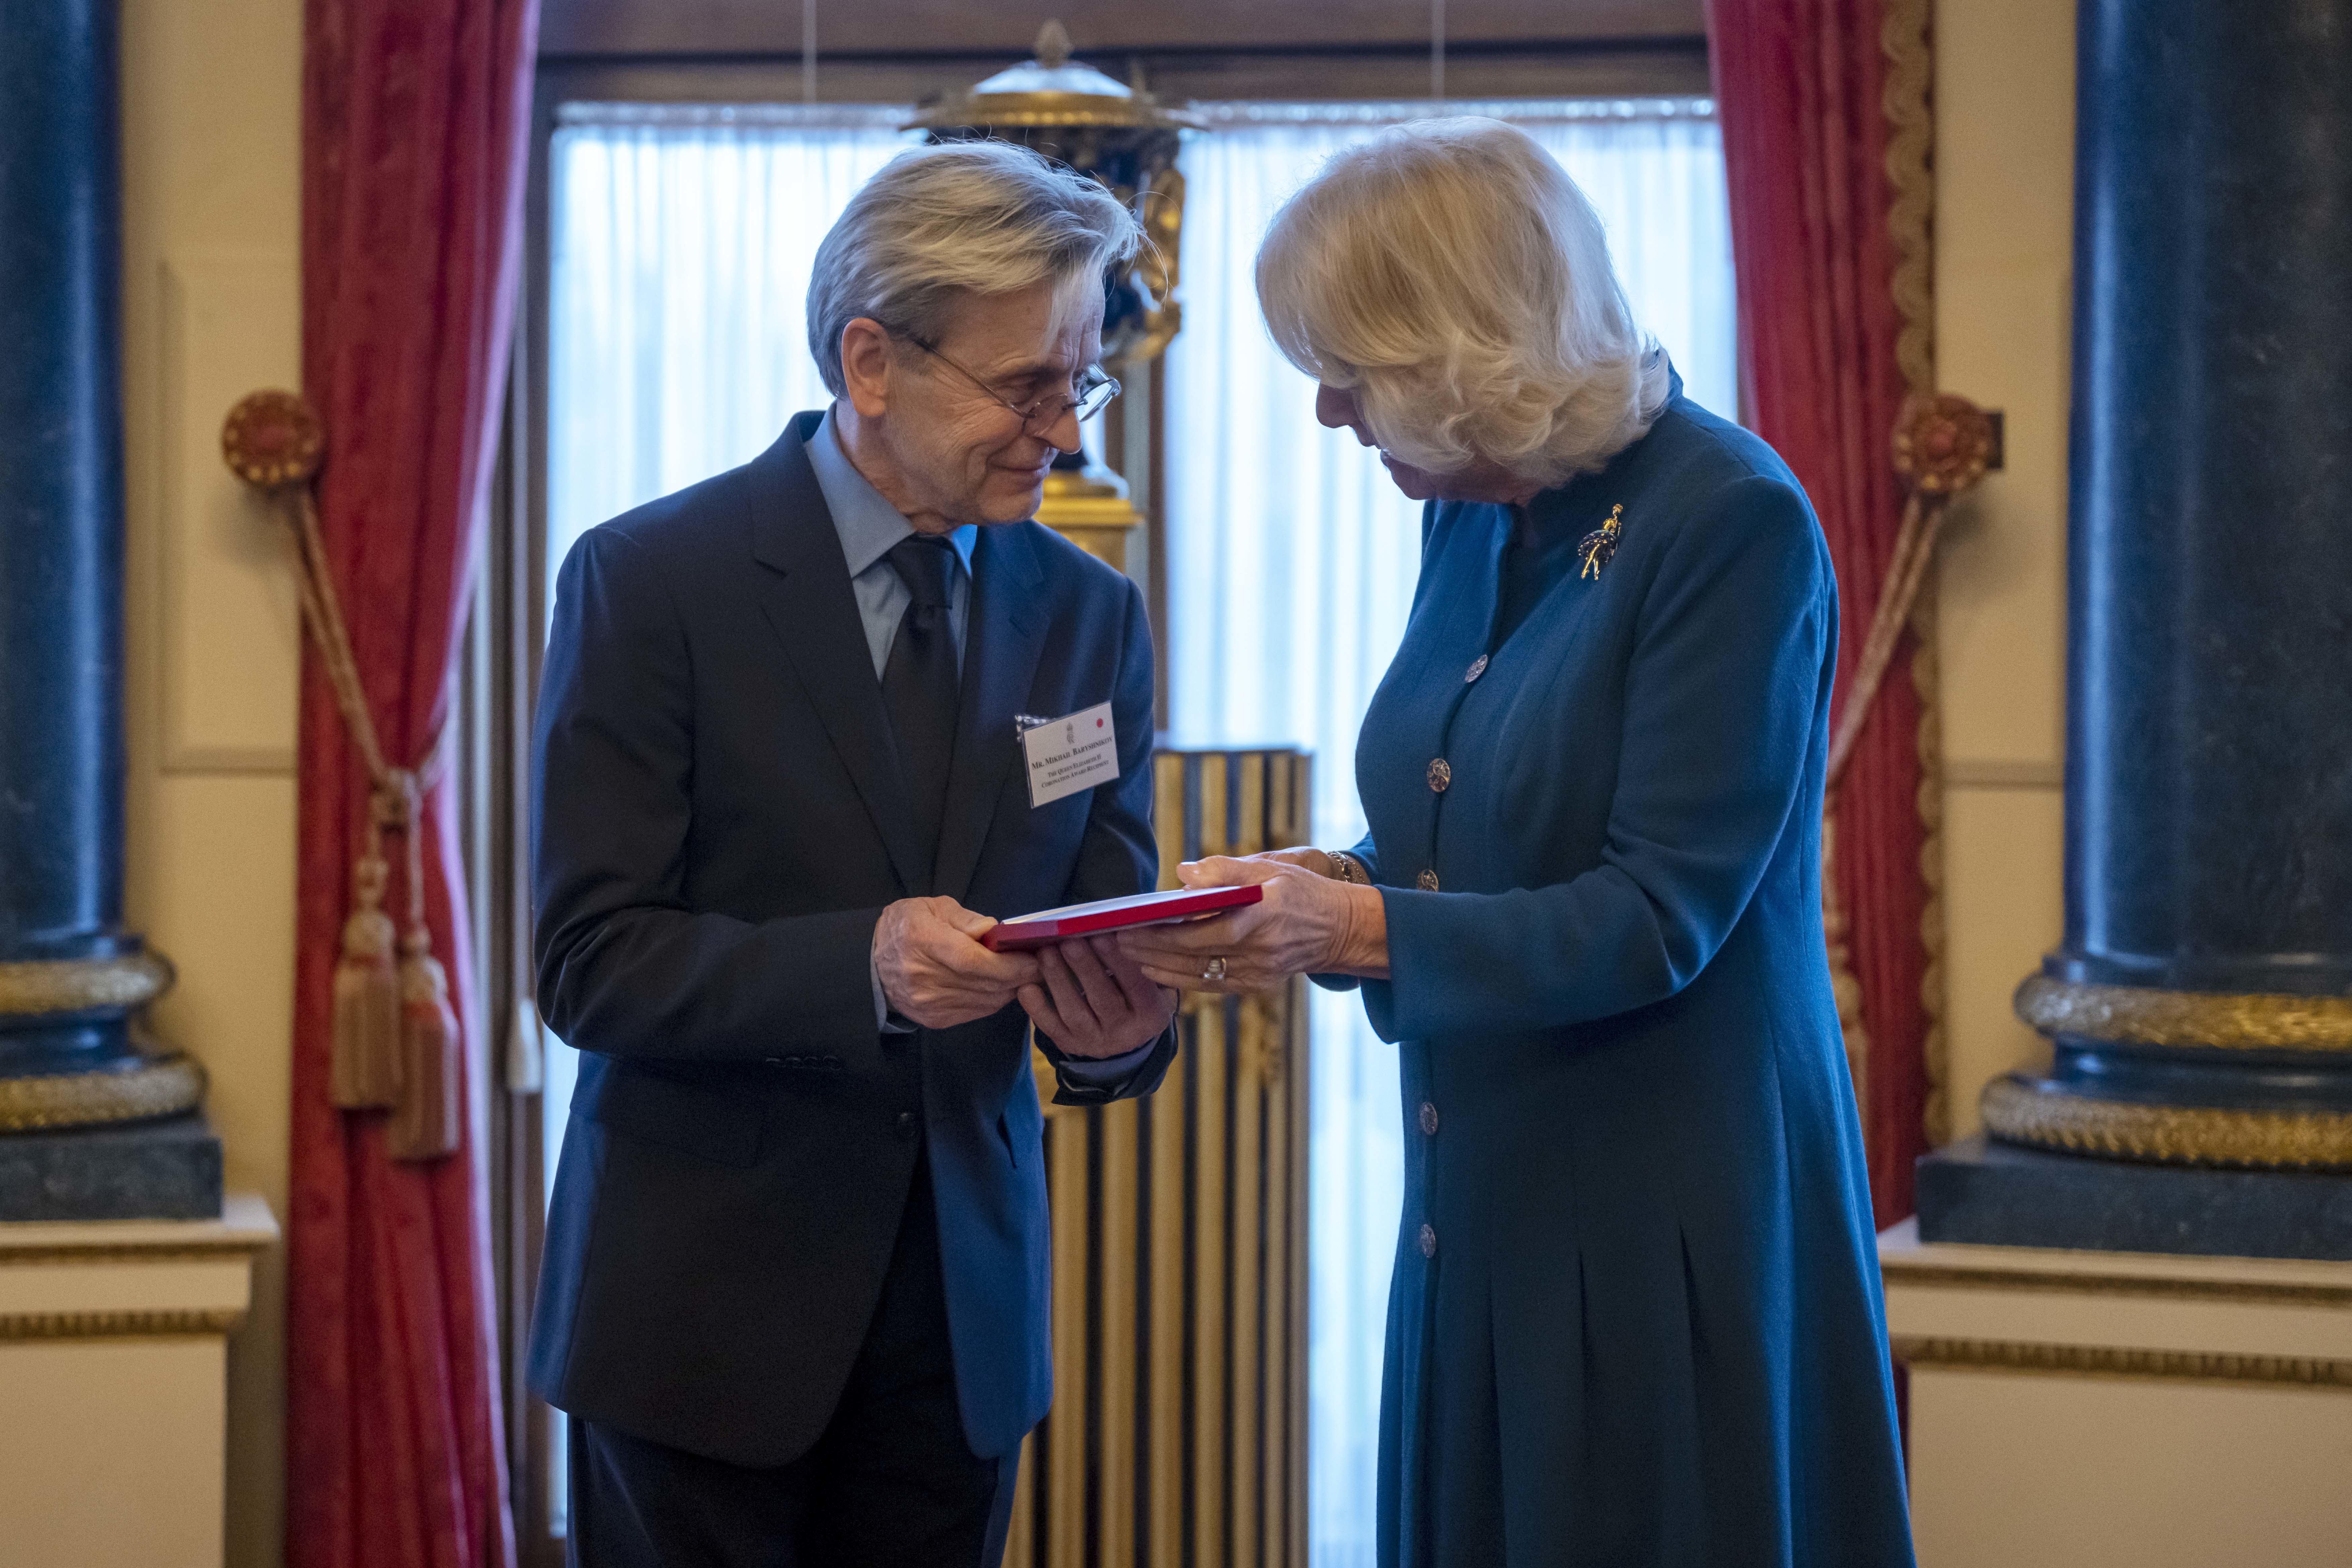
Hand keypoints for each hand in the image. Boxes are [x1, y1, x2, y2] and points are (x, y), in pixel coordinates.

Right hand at [873, 897, 1041, 1029]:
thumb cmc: (906, 927)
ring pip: (985, 1000)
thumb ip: (965, 918)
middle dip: (1018, 975)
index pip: (972, 960)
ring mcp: (927, 1002)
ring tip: (1024, 973)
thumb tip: (994, 931)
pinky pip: (976, 1011)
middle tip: (1040, 964)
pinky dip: (994, 999)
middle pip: (983, 983)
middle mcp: (922, 976)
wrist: (872, 962)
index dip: (1007, 963)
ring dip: (1010, 988)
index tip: (1032, 957)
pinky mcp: (933, 1019)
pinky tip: (1001, 986)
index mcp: (921, 940)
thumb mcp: (932, 907)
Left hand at [1019, 935, 1178, 1058]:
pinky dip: (1038, 1009)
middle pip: (1103, 999)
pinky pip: (1052, 1029)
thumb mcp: (1152, 983)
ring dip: (1058, 981)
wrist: (1126, 1037)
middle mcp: (1126, 1034)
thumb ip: (1142, 960)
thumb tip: (1126, 924)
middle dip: (1085, 967)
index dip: (1118, 961)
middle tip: (1069, 941)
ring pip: (1075, 1013)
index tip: (1102, 934)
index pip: (1136, 986)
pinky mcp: (1071, 1045)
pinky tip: (1027, 988)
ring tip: (1046, 953)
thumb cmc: (1137, 994)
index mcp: (1151, 1014)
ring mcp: (1096, 1043)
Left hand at [1118, 853, 1388, 993]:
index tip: (1130, 924)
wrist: (1341, 930)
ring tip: (1126, 955)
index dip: (1163, 932)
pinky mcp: (1256, 986)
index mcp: (1263, 916)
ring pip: (1197, 976)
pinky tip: (1156, 971)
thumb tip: (1182, 873)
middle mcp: (1260, 951)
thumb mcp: (1272, 867)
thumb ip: (1226, 870)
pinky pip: (1211, 986)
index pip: (1203, 930)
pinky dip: (1181, 979)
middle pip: (1192, 955)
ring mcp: (1258, 973)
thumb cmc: (1302, 891)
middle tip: (1113, 940)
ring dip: (1159, 967)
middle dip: (1149, 949)